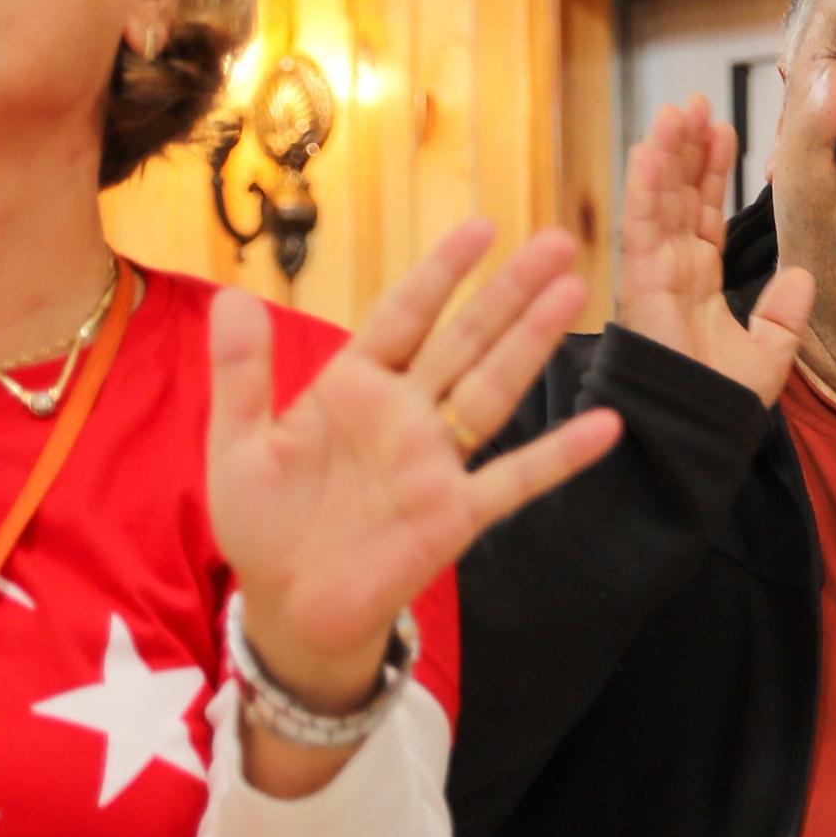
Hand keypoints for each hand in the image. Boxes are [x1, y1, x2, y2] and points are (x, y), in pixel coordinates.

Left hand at [215, 222, 626, 737]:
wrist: (286, 609)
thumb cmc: (264, 524)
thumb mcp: (237, 444)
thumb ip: (242, 373)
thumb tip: (231, 297)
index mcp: (354, 388)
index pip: (406, 315)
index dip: (442, 273)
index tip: (482, 227)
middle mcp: (406, 415)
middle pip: (467, 339)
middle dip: (510, 290)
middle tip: (557, 241)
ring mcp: (436, 462)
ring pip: (494, 388)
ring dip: (533, 342)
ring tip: (575, 292)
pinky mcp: (455, 514)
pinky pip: (514, 478)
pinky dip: (559, 454)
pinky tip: (604, 426)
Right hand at [618, 97, 814, 399]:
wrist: (698, 435)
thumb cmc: (720, 403)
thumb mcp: (770, 352)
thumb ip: (785, 313)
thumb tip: (803, 275)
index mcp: (698, 281)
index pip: (704, 212)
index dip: (711, 171)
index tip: (724, 130)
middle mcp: (672, 271)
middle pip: (677, 195)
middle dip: (686, 149)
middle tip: (696, 103)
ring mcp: (652, 274)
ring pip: (658, 201)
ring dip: (665, 154)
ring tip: (677, 109)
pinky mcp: (638, 285)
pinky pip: (641, 227)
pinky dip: (644, 188)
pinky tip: (650, 150)